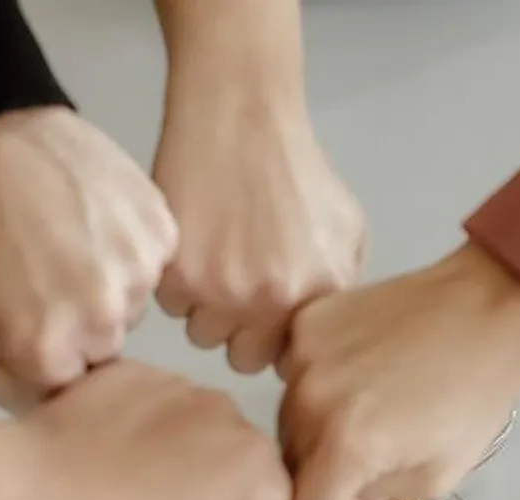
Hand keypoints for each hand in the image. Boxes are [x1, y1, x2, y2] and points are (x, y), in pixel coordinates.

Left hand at [0, 107, 178, 408]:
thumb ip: (5, 393)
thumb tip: (50, 418)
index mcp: (51, 356)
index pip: (73, 393)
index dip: (50, 360)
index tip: (31, 327)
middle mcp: (103, 321)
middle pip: (107, 348)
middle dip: (79, 326)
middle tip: (41, 277)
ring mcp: (137, 271)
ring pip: (131, 302)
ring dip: (104, 282)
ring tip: (62, 242)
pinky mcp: (158, 228)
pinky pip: (151, 258)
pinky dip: (126, 245)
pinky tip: (87, 221)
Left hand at [25, 360, 289, 499]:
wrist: (44, 487)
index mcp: (254, 457)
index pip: (273, 494)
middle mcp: (227, 407)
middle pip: (237, 448)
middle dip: (215, 474)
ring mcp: (177, 381)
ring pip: (195, 420)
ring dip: (178, 444)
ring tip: (130, 473)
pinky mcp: (134, 368)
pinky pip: (154, 399)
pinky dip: (141, 420)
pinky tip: (108, 445)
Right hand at [152, 72, 363, 373]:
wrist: (240, 118)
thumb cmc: (294, 169)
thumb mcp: (348, 228)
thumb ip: (341, 287)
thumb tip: (319, 334)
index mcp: (318, 294)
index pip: (289, 361)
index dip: (275, 340)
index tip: (267, 316)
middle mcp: (273, 301)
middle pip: (243, 358)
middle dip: (240, 330)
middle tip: (236, 287)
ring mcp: (223, 291)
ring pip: (202, 334)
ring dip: (205, 307)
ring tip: (214, 258)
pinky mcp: (179, 275)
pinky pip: (171, 305)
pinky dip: (175, 281)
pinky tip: (192, 244)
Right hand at [278, 244, 519, 499]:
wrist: (486, 309)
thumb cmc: (474, 398)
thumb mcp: (437, 477)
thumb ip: (376, 497)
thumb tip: (343, 491)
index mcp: (347, 447)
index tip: (368, 489)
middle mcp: (310, 403)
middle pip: (292, 463)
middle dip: (327, 467)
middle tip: (374, 443)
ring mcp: (303, 356)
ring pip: (288, 417)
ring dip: (319, 422)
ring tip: (369, 400)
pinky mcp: (306, 322)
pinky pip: (294, 372)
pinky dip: (318, 379)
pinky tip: (360, 366)